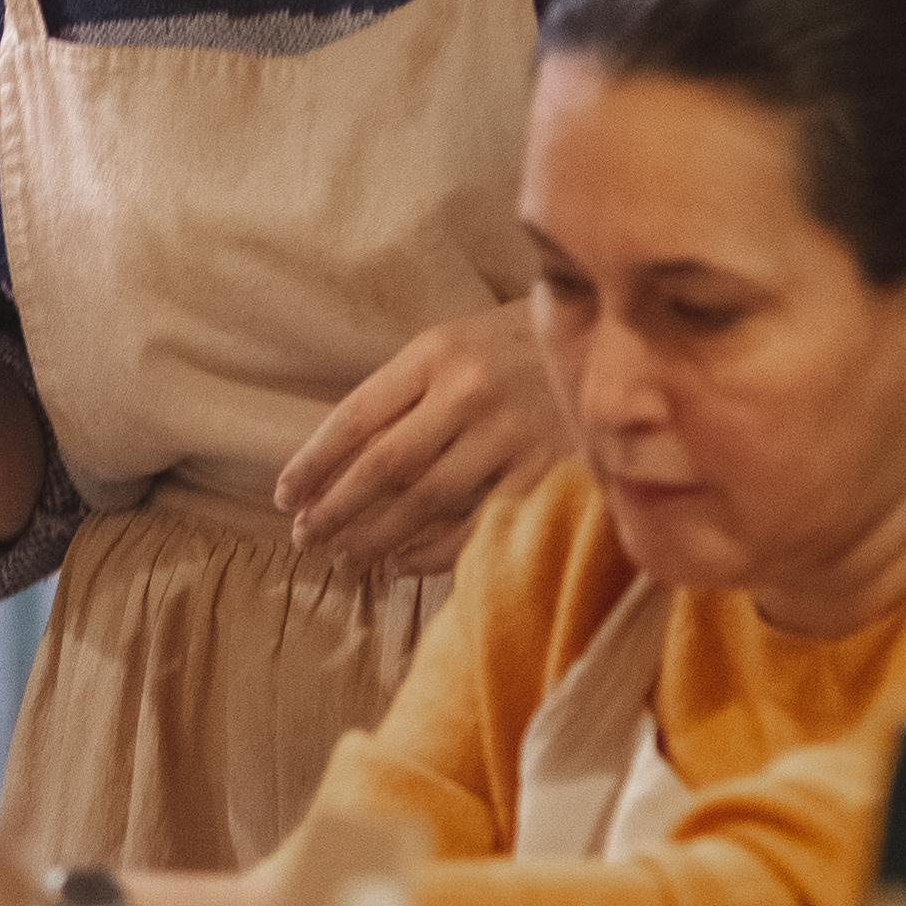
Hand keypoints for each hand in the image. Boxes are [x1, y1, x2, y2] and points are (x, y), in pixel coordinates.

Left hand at [275, 301, 565, 576]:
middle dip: (335, 510)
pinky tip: (402, 565)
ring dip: (375, 536)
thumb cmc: (519, 346)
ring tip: (344, 558)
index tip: (284, 496)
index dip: (314, 462)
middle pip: (383, 466)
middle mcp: (468, 390)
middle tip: (304, 540)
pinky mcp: (547, 470)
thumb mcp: (459, 343)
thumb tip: (341, 460)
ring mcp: (510, 432)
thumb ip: (408, 392)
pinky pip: (477, 523)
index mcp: (437, 351)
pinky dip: (434, 550)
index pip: (356, 416)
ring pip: (424, 500)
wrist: (620, 340)